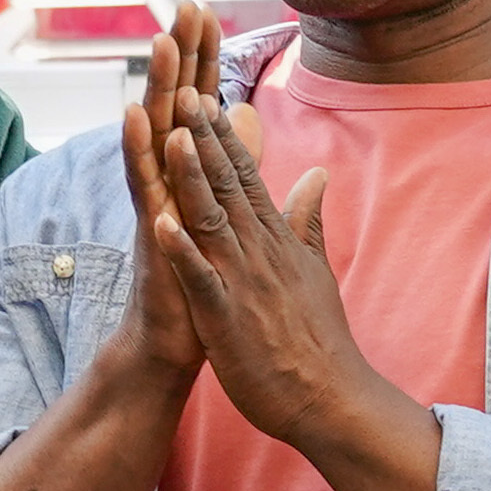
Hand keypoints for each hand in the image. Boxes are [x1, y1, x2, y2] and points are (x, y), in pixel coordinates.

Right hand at [108, 2, 228, 381]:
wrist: (173, 340)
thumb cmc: (200, 280)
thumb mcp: (226, 213)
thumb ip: (235, 163)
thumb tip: (244, 116)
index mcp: (191, 174)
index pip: (200, 105)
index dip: (206, 60)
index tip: (209, 11)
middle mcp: (167, 179)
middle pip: (174, 104)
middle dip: (181, 55)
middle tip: (183, 4)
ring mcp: (156, 201)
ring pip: (154, 133)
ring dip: (156, 85)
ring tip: (160, 41)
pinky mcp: (149, 229)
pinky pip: (142, 183)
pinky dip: (137, 149)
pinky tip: (133, 114)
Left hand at [152, 84, 374, 445]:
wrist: (330, 398)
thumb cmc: (317, 338)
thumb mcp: (314, 269)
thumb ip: (309, 219)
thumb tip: (317, 174)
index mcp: (276, 240)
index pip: (247, 178)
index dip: (222, 137)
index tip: (203, 96)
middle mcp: (262, 252)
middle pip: (229, 186)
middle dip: (204, 140)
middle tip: (182, 92)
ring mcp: (245, 283)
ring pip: (213, 220)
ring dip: (192, 179)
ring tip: (171, 136)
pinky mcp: (228, 318)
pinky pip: (200, 279)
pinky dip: (181, 251)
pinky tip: (160, 222)